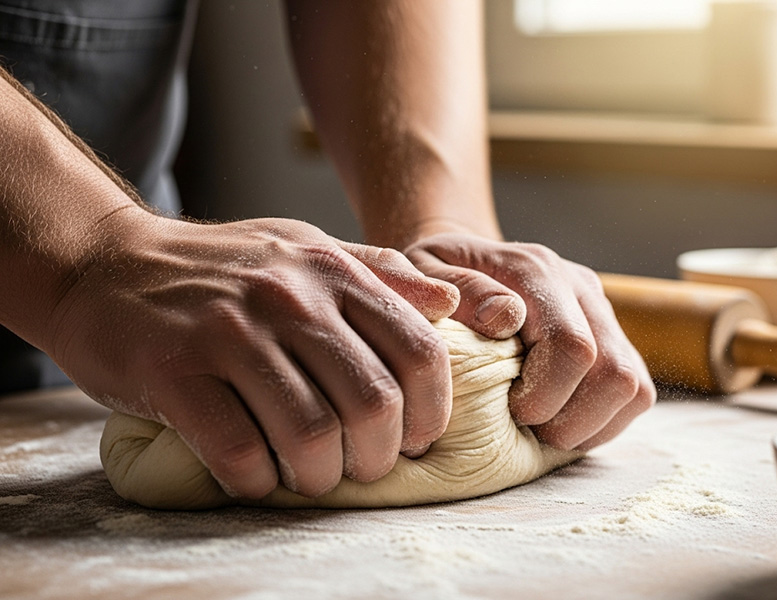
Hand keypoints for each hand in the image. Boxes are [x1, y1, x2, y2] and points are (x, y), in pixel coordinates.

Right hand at [46, 211, 458, 498]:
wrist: (107, 264)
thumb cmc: (218, 268)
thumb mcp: (303, 249)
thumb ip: (377, 273)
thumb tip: (447, 303)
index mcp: (330, 271)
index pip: (419, 351)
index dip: (431, 410)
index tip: (414, 437)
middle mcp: (288, 298)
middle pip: (372, 403)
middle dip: (377, 456)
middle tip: (361, 467)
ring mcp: (229, 333)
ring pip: (311, 433)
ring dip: (319, 476)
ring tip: (311, 476)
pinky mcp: (174, 372)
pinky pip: (238, 451)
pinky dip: (257, 480)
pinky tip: (256, 474)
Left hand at [405, 232, 655, 450]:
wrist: (462, 263)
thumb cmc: (434, 279)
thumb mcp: (422, 272)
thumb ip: (461, 290)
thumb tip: (506, 318)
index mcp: (535, 271)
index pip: (571, 346)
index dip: (543, 395)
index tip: (507, 406)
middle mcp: (579, 286)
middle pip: (613, 373)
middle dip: (568, 418)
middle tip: (526, 424)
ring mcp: (602, 311)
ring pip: (633, 387)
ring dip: (589, 424)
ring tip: (543, 426)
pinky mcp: (613, 337)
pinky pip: (635, 393)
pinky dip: (602, 421)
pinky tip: (559, 419)